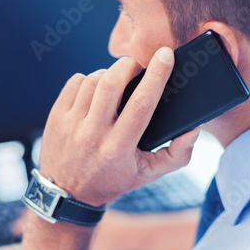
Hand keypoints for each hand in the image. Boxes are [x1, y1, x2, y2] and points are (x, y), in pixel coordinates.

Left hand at [39, 47, 199, 206]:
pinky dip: (90, 80)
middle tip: (137, 65)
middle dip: (129, 65)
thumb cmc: (113, 180)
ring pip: (93, 80)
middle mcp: (93, 134)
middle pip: (112, 83)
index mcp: (119, 148)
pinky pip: (75, 82)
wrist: (68, 194)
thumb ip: (177, 154)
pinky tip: (96, 91)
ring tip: (117, 82)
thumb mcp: (148, 174)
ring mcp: (71, 125)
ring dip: (109, 73)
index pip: (141, 104)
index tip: (165, 55)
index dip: (156, 76)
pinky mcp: (57, 117)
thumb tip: (193, 129)